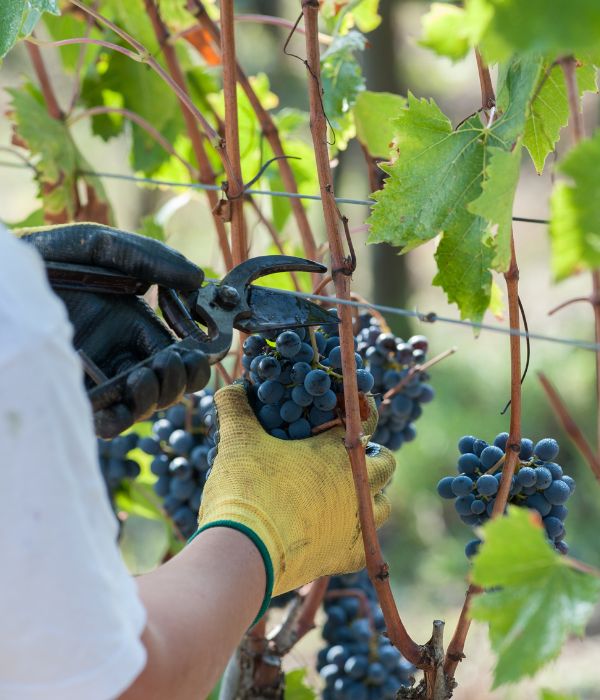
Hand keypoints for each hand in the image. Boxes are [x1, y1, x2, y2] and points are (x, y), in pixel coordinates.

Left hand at [22, 223, 209, 437]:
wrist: (4, 276)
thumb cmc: (46, 257)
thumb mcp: (99, 247)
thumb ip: (148, 256)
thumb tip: (198, 277)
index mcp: (134, 324)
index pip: (179, 353)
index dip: (197, 357)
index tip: (198, 348)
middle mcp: (120, 354)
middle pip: (170, 385)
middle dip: (183, 380)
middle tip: (173, 362)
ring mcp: (98, 377)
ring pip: (145, 406)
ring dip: (158, 397)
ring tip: (146, 375)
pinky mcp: (74, 393)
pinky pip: (107, 420)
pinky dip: (124, 418)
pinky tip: (126, 396)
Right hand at [196, 384, 395, 616]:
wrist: (242, 553)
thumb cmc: (246, 489)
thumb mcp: (237, 440)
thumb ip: (236, 408)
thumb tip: (231, 388)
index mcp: (339, 451)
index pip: (366, 419)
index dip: (358, 411)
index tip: (347, 411)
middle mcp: (358, 485)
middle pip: (384, 462)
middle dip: (368, 456)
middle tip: (340, 456)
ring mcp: (357, 523)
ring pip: (381, 505)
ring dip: (368, 496)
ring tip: (341, 494)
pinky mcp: (347, 557)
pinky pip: (369, 546)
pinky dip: (357, 537)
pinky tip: (337, 532)